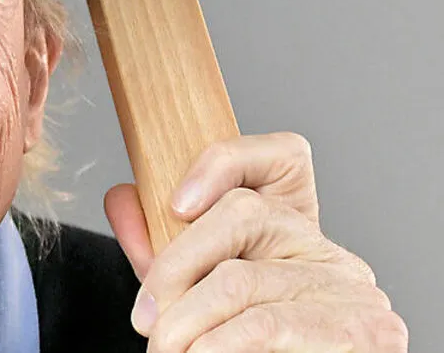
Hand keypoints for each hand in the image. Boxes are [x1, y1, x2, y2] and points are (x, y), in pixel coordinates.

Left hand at [105, 132, 407, 351]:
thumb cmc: (240, 348)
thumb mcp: (193, 290)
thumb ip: (161, 247)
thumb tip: (122, 198)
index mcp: (296, 232)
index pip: (285, 156)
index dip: (224, 163)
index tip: (175, 206)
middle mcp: (330, 252)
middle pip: (244, 212)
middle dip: (174, 266)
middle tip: (146, 318)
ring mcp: (352, 289)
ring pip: (240, 279)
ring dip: (184, 322)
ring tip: (166, 349)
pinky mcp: (366, 332)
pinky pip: (264, 326)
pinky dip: (215, 345)